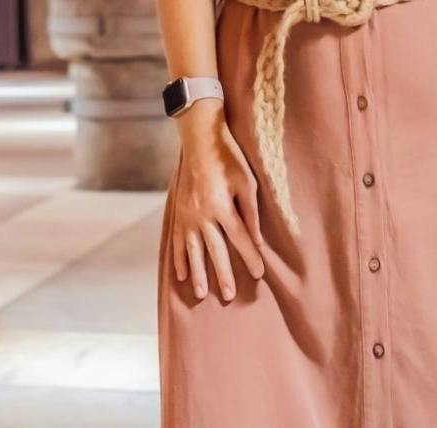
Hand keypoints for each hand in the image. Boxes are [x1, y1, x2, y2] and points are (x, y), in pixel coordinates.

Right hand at [169, 104, 266, 303]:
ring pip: (193, 250)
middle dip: (223, 274)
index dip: (250, 257)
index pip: (239, 239)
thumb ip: (251, 212)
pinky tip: (181, 274)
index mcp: (222, 206)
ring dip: (197, 272)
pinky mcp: (178, 212)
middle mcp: (202, 214)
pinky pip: (177, 240)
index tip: (259, 275)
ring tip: (201, 293)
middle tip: (228, 295)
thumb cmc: (228, 158)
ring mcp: (187, 214)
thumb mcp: (247, 181)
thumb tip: (257, 239)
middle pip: (215, 250)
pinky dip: (179, 258)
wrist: (199, 139)